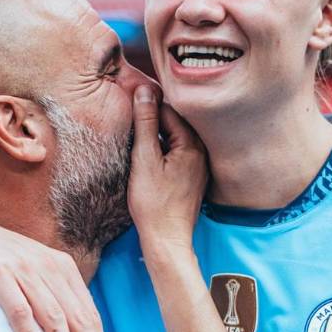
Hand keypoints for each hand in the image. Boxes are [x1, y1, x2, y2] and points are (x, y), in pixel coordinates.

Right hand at [128, 85, 207, 252]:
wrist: (166, 239)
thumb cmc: (153, 203)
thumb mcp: (144, 159)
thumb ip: (145, 123)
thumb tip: (144, 91)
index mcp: (192, 145)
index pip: (169, 110)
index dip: (147, 105)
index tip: (129, 103)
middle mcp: (201, 152)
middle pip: (174, 123)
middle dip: (153, 119)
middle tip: (130, 119)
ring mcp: (199, 166)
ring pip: (176, 138)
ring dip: (157, 135)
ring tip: (137, 139)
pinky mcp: (194, 178)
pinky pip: (179, 153)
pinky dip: (164, 150)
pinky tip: (149, 157)